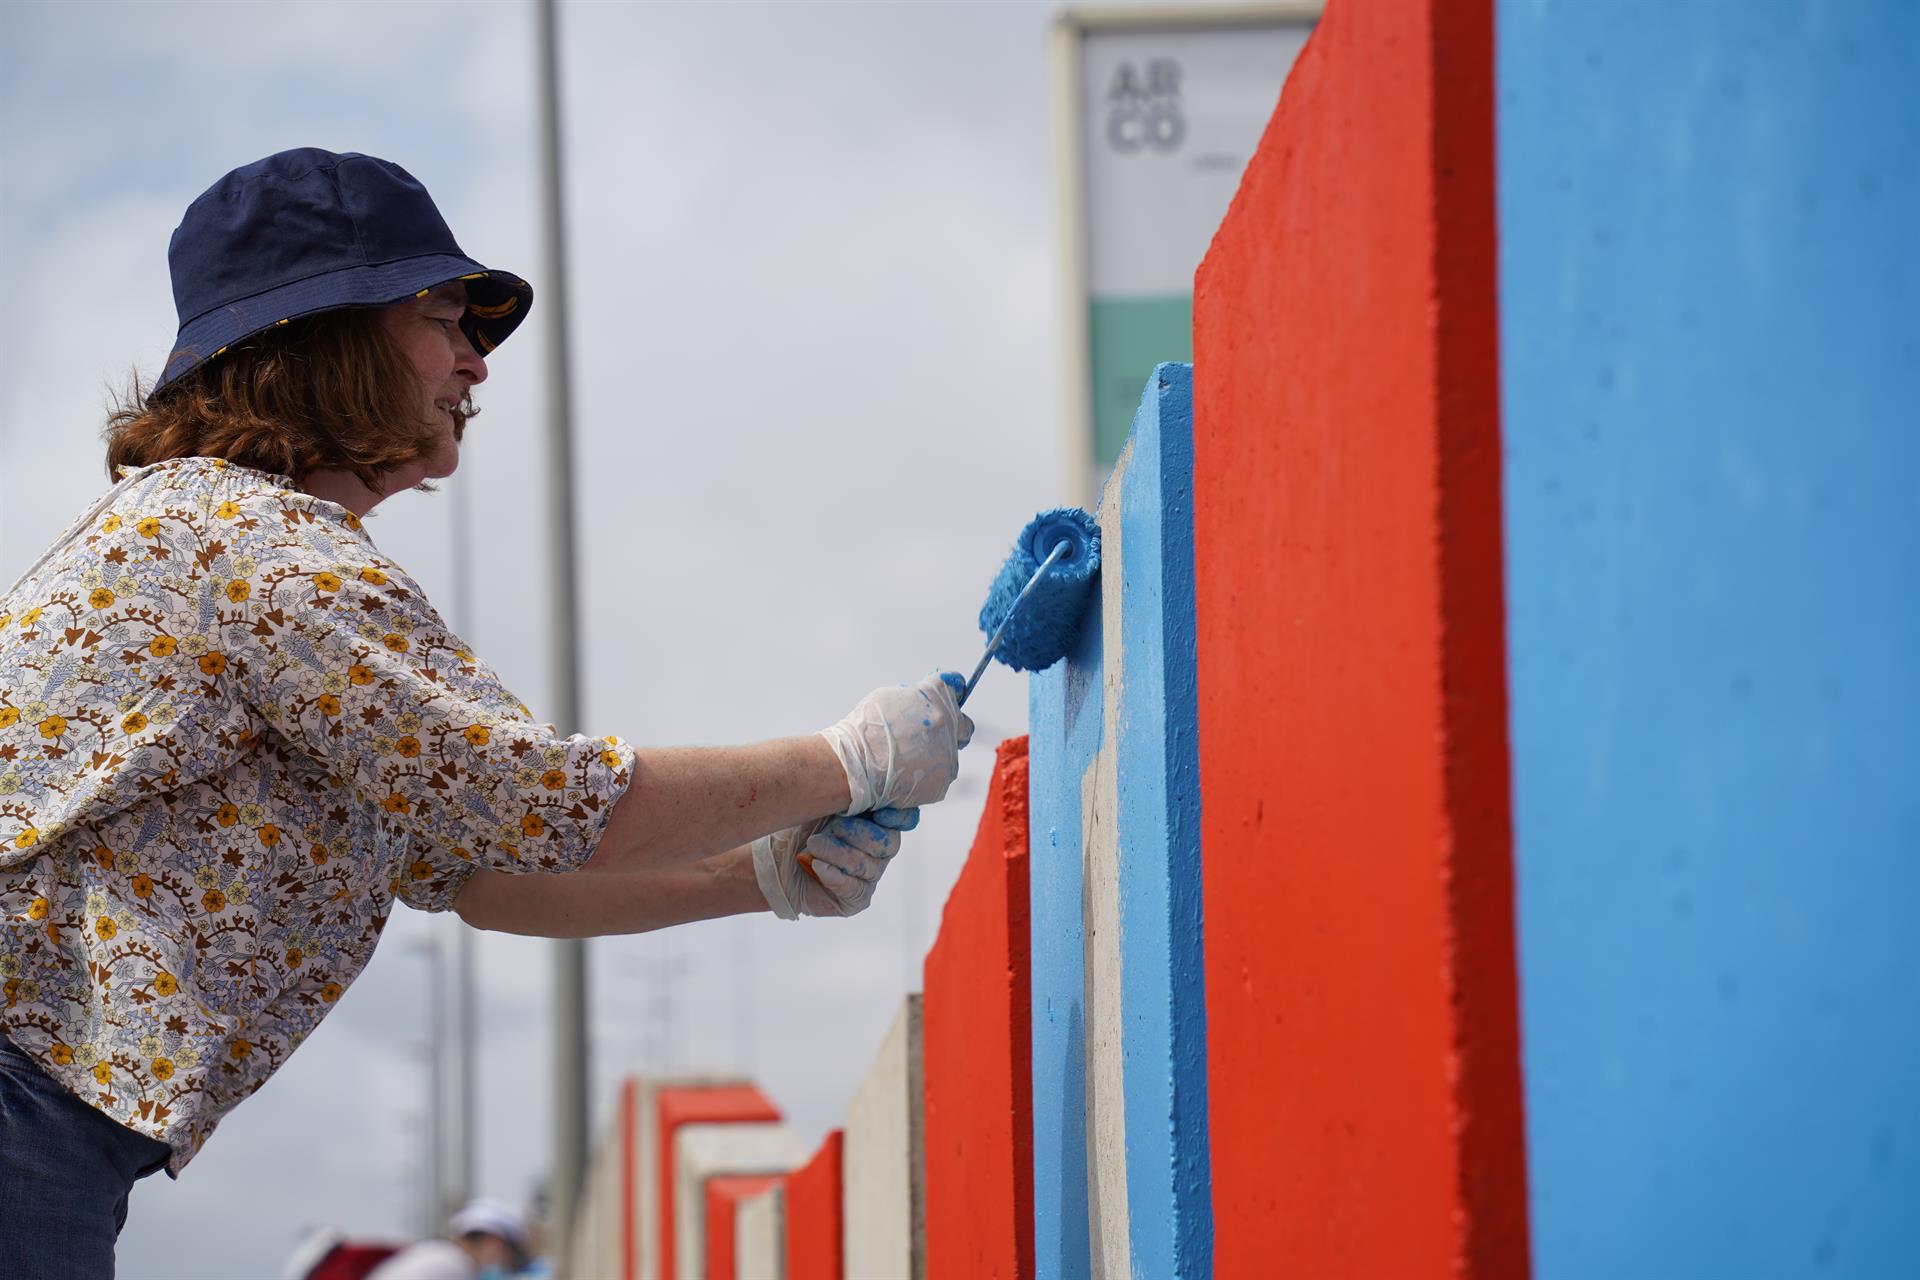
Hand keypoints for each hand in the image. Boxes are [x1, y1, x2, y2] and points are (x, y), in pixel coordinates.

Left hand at [753, 807, 919, 918]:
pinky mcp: (857, 898)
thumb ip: (848, 792)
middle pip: (887, 842)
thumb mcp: (823, 801)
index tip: (878, 811)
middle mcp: (880, 849)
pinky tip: (816, 866)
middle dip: (856, 832)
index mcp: (878, 821)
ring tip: (813, 846)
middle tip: (832, 827)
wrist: (773, 859)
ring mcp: (870, 875)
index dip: (897, 816)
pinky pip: (853, 886)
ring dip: (835, 852)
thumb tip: (864, 783)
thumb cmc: (799, 826)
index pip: (904, 818)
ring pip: (865, 864)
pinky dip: (832, 874)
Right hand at [818, 672, 973, 814]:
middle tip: (932, 737)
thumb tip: (924, 699)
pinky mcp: (942, 781)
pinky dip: (925, 779)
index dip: (951, 692)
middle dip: (953, 731)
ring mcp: (948, 753)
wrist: (854, 765)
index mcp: (936, 695)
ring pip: (950, 756)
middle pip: (964, 725)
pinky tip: (904, 776)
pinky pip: (939, 778)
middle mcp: (948, 722)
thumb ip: (915, 697)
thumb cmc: (864, 729)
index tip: (949, 697)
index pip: (956, 685)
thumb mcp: (888, 697)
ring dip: (935, 757)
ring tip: (906, 762)